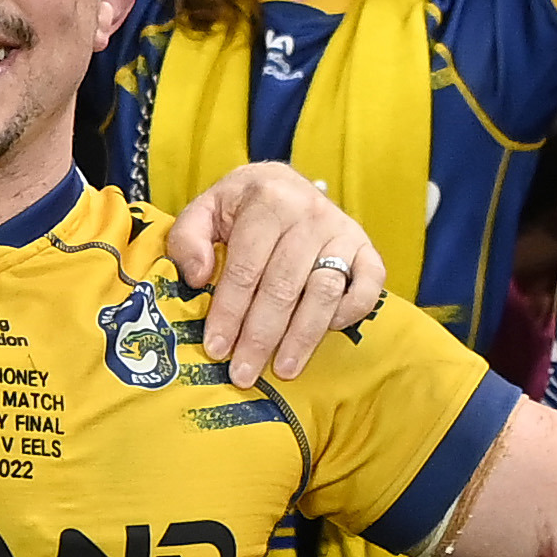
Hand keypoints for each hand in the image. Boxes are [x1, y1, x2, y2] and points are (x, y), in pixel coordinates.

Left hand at [156, 163, 393, 387]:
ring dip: (302, 337)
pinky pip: (368, 287)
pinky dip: (350, 313)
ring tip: (282, 369)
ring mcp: (342, 231)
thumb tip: (199, 277)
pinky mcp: (366, 247)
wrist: (286, 182)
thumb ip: (188, 238)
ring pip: (324, 293)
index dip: (229, 313)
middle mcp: (309, 213)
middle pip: (283, 287)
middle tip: (243, 374)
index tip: (216, 348)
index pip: (245, 269)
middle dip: (260, 337)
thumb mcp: (206, 209)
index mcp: (267, 200)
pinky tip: (326, 334)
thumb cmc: (242, 205)